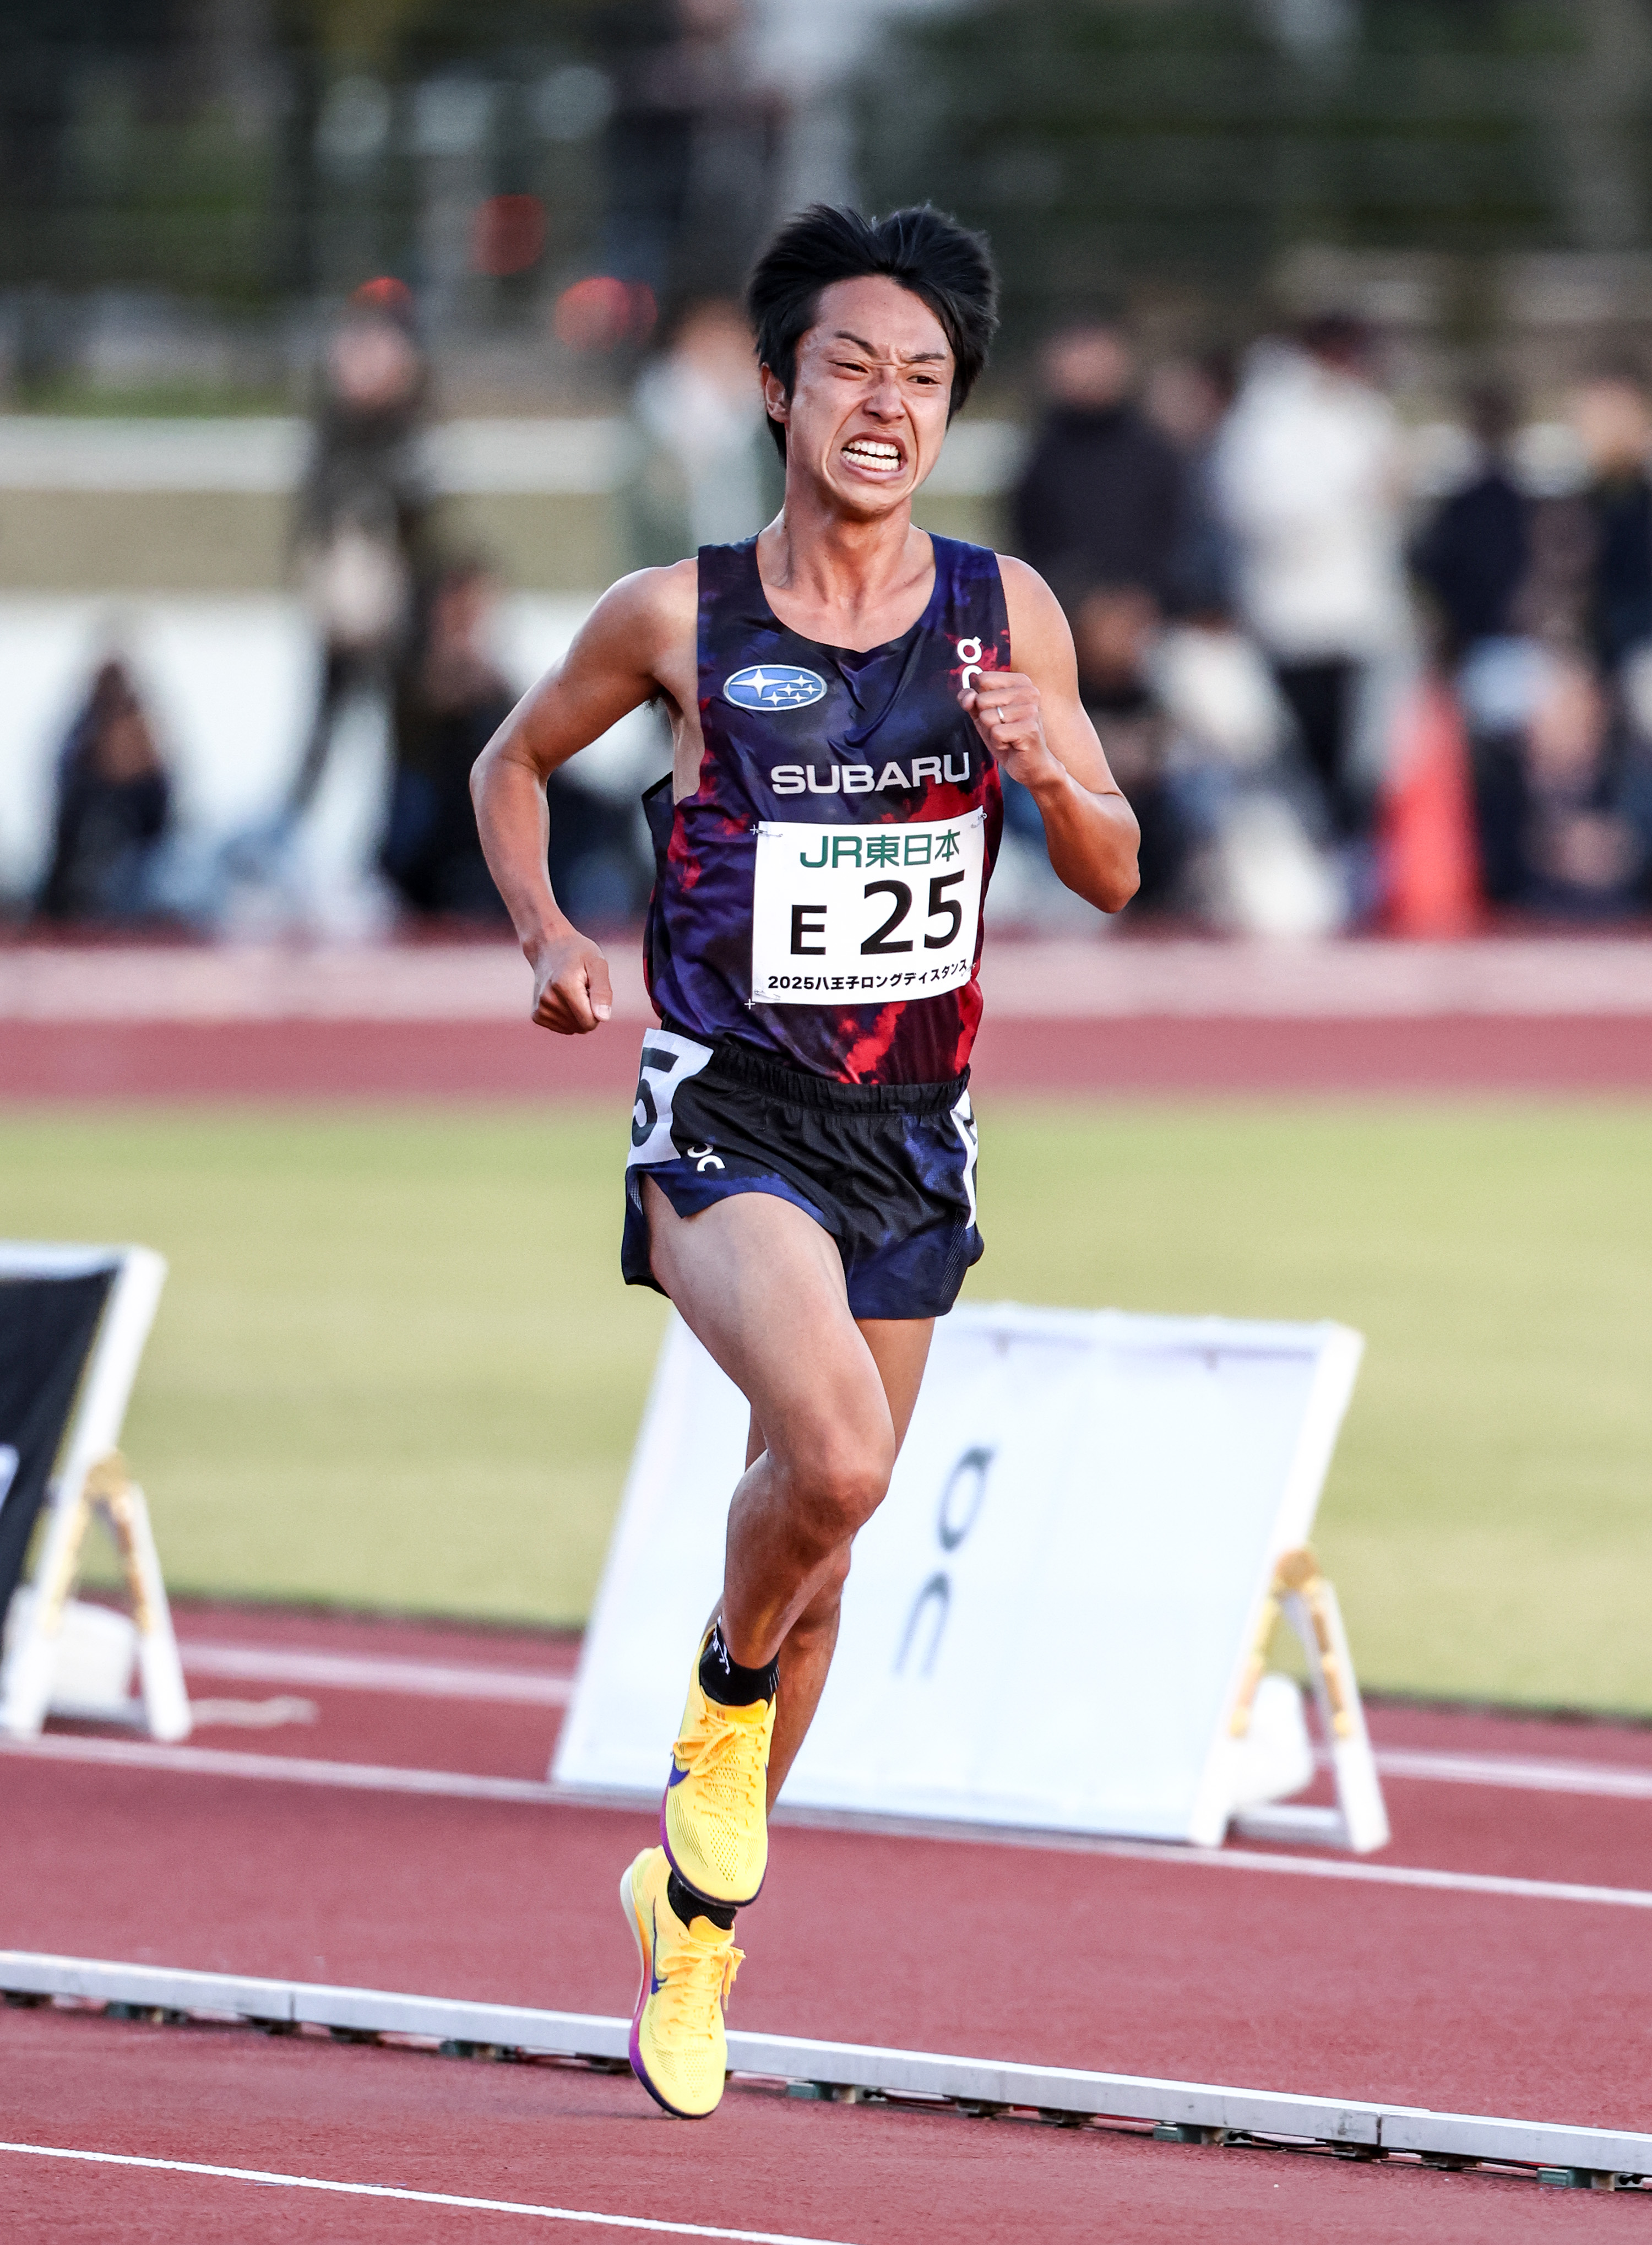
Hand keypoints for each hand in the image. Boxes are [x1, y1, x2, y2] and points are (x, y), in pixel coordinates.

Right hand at [528, 928, 612, 1033]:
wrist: (549, 946)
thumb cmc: (578, 954)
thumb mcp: (597, 964)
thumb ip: (602, 991)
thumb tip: (604, 1018)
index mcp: (565, 986)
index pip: (590, 1022)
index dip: (598, 1010)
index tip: (592, 990)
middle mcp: (548, 999)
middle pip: (582, 1027)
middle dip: (588, 1012)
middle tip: (582, 989)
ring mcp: (540, 1008)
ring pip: (573, 1029)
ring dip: (577, 1013)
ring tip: (572, 991)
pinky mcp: (537, 1015)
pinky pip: (563, 1028)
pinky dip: (567, 1016)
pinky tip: (563, 998)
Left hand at [959, 672, 1063, 792]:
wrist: (1031, 765)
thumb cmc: (1008, 737)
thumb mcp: (984, 715)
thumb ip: (971, 701)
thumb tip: (968, 696)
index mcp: (1020, 681)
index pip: (983, 678)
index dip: (979, 699)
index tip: (994, 710)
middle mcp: (1029, 691)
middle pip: (982, 699)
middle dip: (985, 719)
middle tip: (1003, 728)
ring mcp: (1031, 709)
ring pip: (987, 717)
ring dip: (992, 732)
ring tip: (1007, 736)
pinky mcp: (1030, 728)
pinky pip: (996, 733)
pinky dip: (998, 743)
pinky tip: (1011, 744)